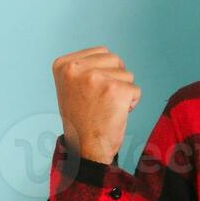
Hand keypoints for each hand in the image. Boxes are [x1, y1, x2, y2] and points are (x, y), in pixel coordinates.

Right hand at [52, 46, 141, 164]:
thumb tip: (111, 57)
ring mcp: (96, 78)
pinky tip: (115, 114)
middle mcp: (77, 69)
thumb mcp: (72, 86)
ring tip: (106, 107)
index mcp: (64, 64)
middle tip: (100, 101)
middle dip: (115, 80)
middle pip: (116, 60)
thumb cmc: (81, 119)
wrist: (84, 148)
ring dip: (122, 91)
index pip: (102, 52)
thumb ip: (86, 68)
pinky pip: (136, 90)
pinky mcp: (115, 91)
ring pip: (127, 74)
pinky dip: (131, 103)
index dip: (104, 73)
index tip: (90, 93)